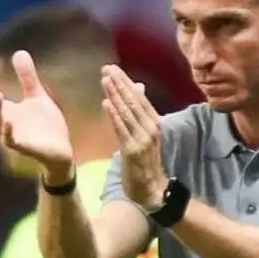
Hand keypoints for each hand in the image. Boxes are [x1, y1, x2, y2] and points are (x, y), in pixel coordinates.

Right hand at [0, 51, 74, 181]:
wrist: (62, 150)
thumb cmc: (47, 126)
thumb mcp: (37, 96)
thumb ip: (27, 77)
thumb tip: (19, 52)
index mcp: (8, 112)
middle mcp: (6, 124)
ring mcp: (13, 136)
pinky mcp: (23, 148)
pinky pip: (10, 141)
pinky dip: (7, 131)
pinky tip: (8, 121)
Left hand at [101, 65, 168, 209]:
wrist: (151, 188)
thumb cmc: (145, 161)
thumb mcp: (144, 134)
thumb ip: (139, 112)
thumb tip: (137, 87)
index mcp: (154, 122)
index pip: (139, 97)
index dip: (126, 82)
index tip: (113, 69)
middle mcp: (150, 128)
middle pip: (133, 101)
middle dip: (119, 84)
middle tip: (106, 68)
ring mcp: (142, 139)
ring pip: (127, 113)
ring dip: (115, 95)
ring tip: (104, 80)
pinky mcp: (132, 150)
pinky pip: (121, 129)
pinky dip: (114, 115)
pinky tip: (106, 103)